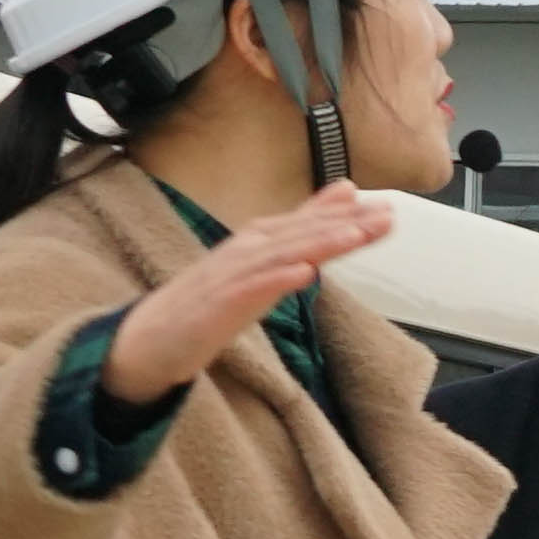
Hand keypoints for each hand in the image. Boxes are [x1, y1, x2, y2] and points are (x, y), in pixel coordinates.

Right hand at [105, 183, 399, 406]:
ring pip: (279, 255)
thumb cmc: (211, 301)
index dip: (346, 215)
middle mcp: (245, 251)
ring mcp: (229, 276)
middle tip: (385, 214)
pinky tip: (305, 274)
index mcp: (256, 242)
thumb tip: (340, 201)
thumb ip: (299, 235)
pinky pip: (249, 290)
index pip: (307, 224)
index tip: (386, 208)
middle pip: (300, 234)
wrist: (152, 338)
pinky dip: (277, 279)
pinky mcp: (216, 305)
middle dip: (344, 223)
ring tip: (354, 235)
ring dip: (317, 243)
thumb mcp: (260, 267)